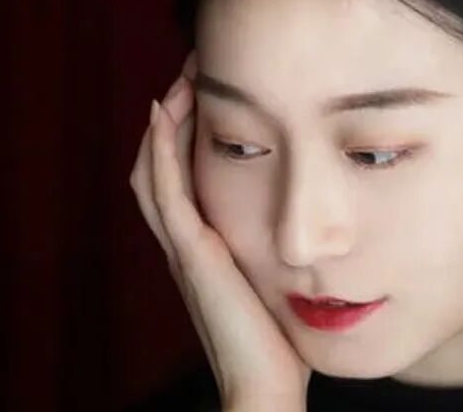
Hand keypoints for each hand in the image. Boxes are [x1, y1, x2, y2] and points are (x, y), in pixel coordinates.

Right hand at [129, 51, 311, 410]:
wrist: (264, 388)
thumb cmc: (278, 344)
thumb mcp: (276, 289)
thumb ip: (277, 262)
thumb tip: (308, 243)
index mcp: (205, 252)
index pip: (181, 184)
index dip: (183, 143)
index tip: (206, 102)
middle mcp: (187, 246)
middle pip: (159, 171)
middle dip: (171, 124)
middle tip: (187, 81)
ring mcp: (185, 249)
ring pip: (154, 174)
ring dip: (164, 126)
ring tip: (179, 84)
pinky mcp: (193, 254)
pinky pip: (166, 192)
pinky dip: (160, 151)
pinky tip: (166, 114)